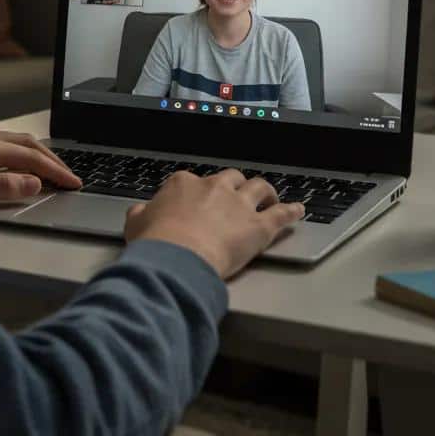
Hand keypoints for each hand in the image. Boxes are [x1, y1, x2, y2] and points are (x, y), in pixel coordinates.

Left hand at [0, 129, 81, 215]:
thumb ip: (0, 188)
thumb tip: (34, 184)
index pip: (31, 157)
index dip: (56, 172)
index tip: (76, 184)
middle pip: (27, 145)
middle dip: (53, 161)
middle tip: (72, 178)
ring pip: (14, 144)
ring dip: (37, 156)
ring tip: (53, 171)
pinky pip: (0, 148)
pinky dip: (20, 156)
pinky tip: (17, 167)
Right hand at [123, 169, 303, 278]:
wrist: (178, 257)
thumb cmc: (155, 242)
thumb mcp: (136, 223)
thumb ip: (141, 214)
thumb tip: (139, 213)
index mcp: (183, 184)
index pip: (193, 181)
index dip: (198, 192)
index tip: (198, 203)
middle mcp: (214, 187)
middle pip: (231, 178)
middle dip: (235, 186)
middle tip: (238, 196)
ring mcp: (239, 204)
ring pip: (259, 188)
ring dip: (266, 192)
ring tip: (270, 197)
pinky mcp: (259, 226)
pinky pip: (281, 214)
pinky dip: (291, 211)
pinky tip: (298, 210)